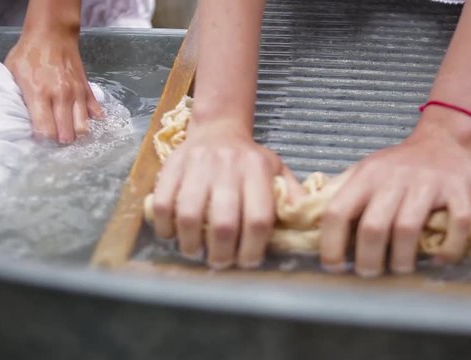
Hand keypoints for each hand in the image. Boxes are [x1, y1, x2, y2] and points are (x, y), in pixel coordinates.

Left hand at [5, 30, 101, 142]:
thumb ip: (18, 97)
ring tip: (68, 133)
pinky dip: (91, 120)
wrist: (52, 35)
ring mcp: (77, 94)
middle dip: (60, 141)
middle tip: (54, 139)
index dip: (43, 140)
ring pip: (83, 127)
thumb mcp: (12, 74)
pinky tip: (83, 120)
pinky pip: (96, 113)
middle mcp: (61, 96)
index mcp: (39, 94)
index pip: (46, 131)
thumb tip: (21, 119)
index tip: (39, 138)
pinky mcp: (87, 90)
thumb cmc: (28, 54)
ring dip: (76, 134)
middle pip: (67, 134)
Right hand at [152, 118, 303, 269]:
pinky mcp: (172, 167)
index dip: (253, 248)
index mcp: (257, 170)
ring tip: (195, 252)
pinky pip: (163, 203)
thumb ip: (292, 193)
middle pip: (224, 223)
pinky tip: (172, 235)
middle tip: (220, 263)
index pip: (259, 218)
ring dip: (191, 244)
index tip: (248, 262)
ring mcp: (198, 166)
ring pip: (190, 215)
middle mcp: (228, 167)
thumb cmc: (248, 158)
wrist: (217, 129)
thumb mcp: (276, 169)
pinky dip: (165, 226)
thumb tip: (307, 220)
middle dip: (221, 253)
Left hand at [320, 109, 470, 276]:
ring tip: (400, 270)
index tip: (334, 267)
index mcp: (365, 176)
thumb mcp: (364, 170)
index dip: (331, 245)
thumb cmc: (398, 164)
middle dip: (368, 260)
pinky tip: (439, 260)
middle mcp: (393, 179)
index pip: (338, 212)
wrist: (443, 140)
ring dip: (402, 259)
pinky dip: (449, 248)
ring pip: (408, 229)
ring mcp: (427, 184)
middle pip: (373, 227)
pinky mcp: (459, 190)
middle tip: (369, 274)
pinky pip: (456, 224)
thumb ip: (340, 192)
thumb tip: (308, 216)